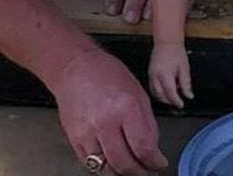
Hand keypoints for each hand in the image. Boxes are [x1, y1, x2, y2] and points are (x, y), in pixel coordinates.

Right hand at [51, 48, 167, 175]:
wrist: (74, 68)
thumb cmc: (106, 74)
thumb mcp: (138, 92)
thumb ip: (147, 122)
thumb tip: (153, 147)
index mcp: (125, 107)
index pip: (143, 147)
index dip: (154, 161)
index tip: (159, 163)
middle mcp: (104, 122)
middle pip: (124, 163)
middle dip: (139, 172)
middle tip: (147, 170)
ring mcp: (86, 133)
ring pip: (106, 169)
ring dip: (121, 173)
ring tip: (131, 168)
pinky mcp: (74, 139)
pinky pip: (90, 164)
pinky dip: (104, 167)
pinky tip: (113, 161)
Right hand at [148, 43, 193, 108]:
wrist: (167, 42)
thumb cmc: (176, 52)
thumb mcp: (185, 68)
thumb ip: (186, 83)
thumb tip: (189, 95)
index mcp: (165, 74)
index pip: (170, 93)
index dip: (176, 101)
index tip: (181, 105)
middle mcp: (155, 76)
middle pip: (161, 95)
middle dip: (169, 101)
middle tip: (177, 102)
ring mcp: (151, 75)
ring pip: (155, 93)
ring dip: (163, 98)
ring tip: (173, 96)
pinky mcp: (149, 73)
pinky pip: (152, 87)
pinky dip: (158, 92)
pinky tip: (166, 90)